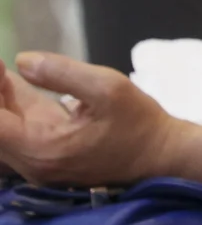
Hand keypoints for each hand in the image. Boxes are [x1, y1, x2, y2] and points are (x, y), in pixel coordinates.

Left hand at [0, 53, 179, 186]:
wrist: (162, 156)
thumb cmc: (139, 123)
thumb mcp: (108, 88)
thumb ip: (62, 73)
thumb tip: (21, 61)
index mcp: (42, 149)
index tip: (0, 64)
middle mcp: (32, 162)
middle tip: (1, 65)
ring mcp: (37, 163)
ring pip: (3, 131)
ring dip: (1, 101)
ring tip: (4, 71)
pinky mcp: (46, 157)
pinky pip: (17, 133)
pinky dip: (12, 109)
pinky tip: (14, 85)